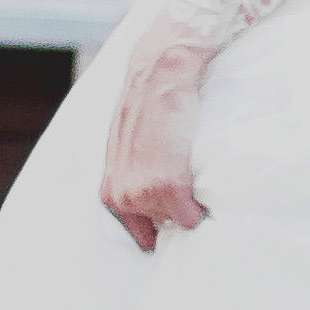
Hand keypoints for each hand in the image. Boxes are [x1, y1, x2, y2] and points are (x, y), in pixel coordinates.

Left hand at [101, 39, 211, 251]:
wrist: (157, 77)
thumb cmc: (147, 107)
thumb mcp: (126, 150)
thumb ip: (132, 178)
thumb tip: (153, 196)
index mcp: (110, 191)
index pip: (140, 233)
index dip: (160, 223)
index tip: (173, 217)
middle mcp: (122, 197)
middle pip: (163, 227)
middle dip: (176, 209)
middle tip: (183, 178)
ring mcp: (143, 194)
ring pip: (179, 221)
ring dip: (188, 202)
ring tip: (187, 167)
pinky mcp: (167, 188)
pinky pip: (191, 216)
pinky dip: (200, 204)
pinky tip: (197, 176)